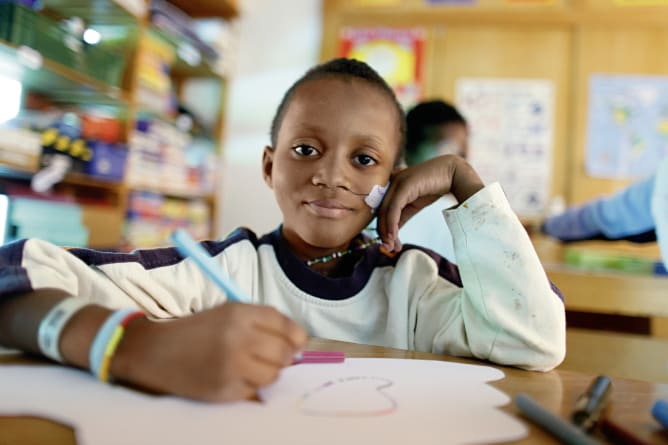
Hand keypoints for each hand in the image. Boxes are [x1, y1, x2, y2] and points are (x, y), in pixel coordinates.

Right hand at [111, 303, 306, 401]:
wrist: (156, 351)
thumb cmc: (197, 330)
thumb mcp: (228, 312)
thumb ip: (262, 322)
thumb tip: (298, 341)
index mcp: (238, 313)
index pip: (284, 324)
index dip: (295, 335)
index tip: (296, 341)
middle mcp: (236, 338)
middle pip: (284, 351)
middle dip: (285, 356)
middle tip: (276, 357)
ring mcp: (230, 366)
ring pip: (273, 374)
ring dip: (268, 372)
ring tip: (252, 366)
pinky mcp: (223, 389)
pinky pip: (254, 391)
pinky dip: (249, 386)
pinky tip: (234, 376)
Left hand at [376, 155, 483, 250]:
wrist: (454, 173)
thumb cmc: (435, 187)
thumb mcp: (414, 205)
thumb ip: (402, 216)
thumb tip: (392, 233)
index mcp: (392, 187)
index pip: (381, 211)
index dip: (382, 229)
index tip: (389, 246)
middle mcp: (391, 183)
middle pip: (380, 212)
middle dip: (383, 233)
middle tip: (388, 249)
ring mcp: (396, 182)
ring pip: (385, 211)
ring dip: (387, 231)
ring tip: (391, 247)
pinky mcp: (404, 185)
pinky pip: (393, 208)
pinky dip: (391, 223)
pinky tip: (394, 236)